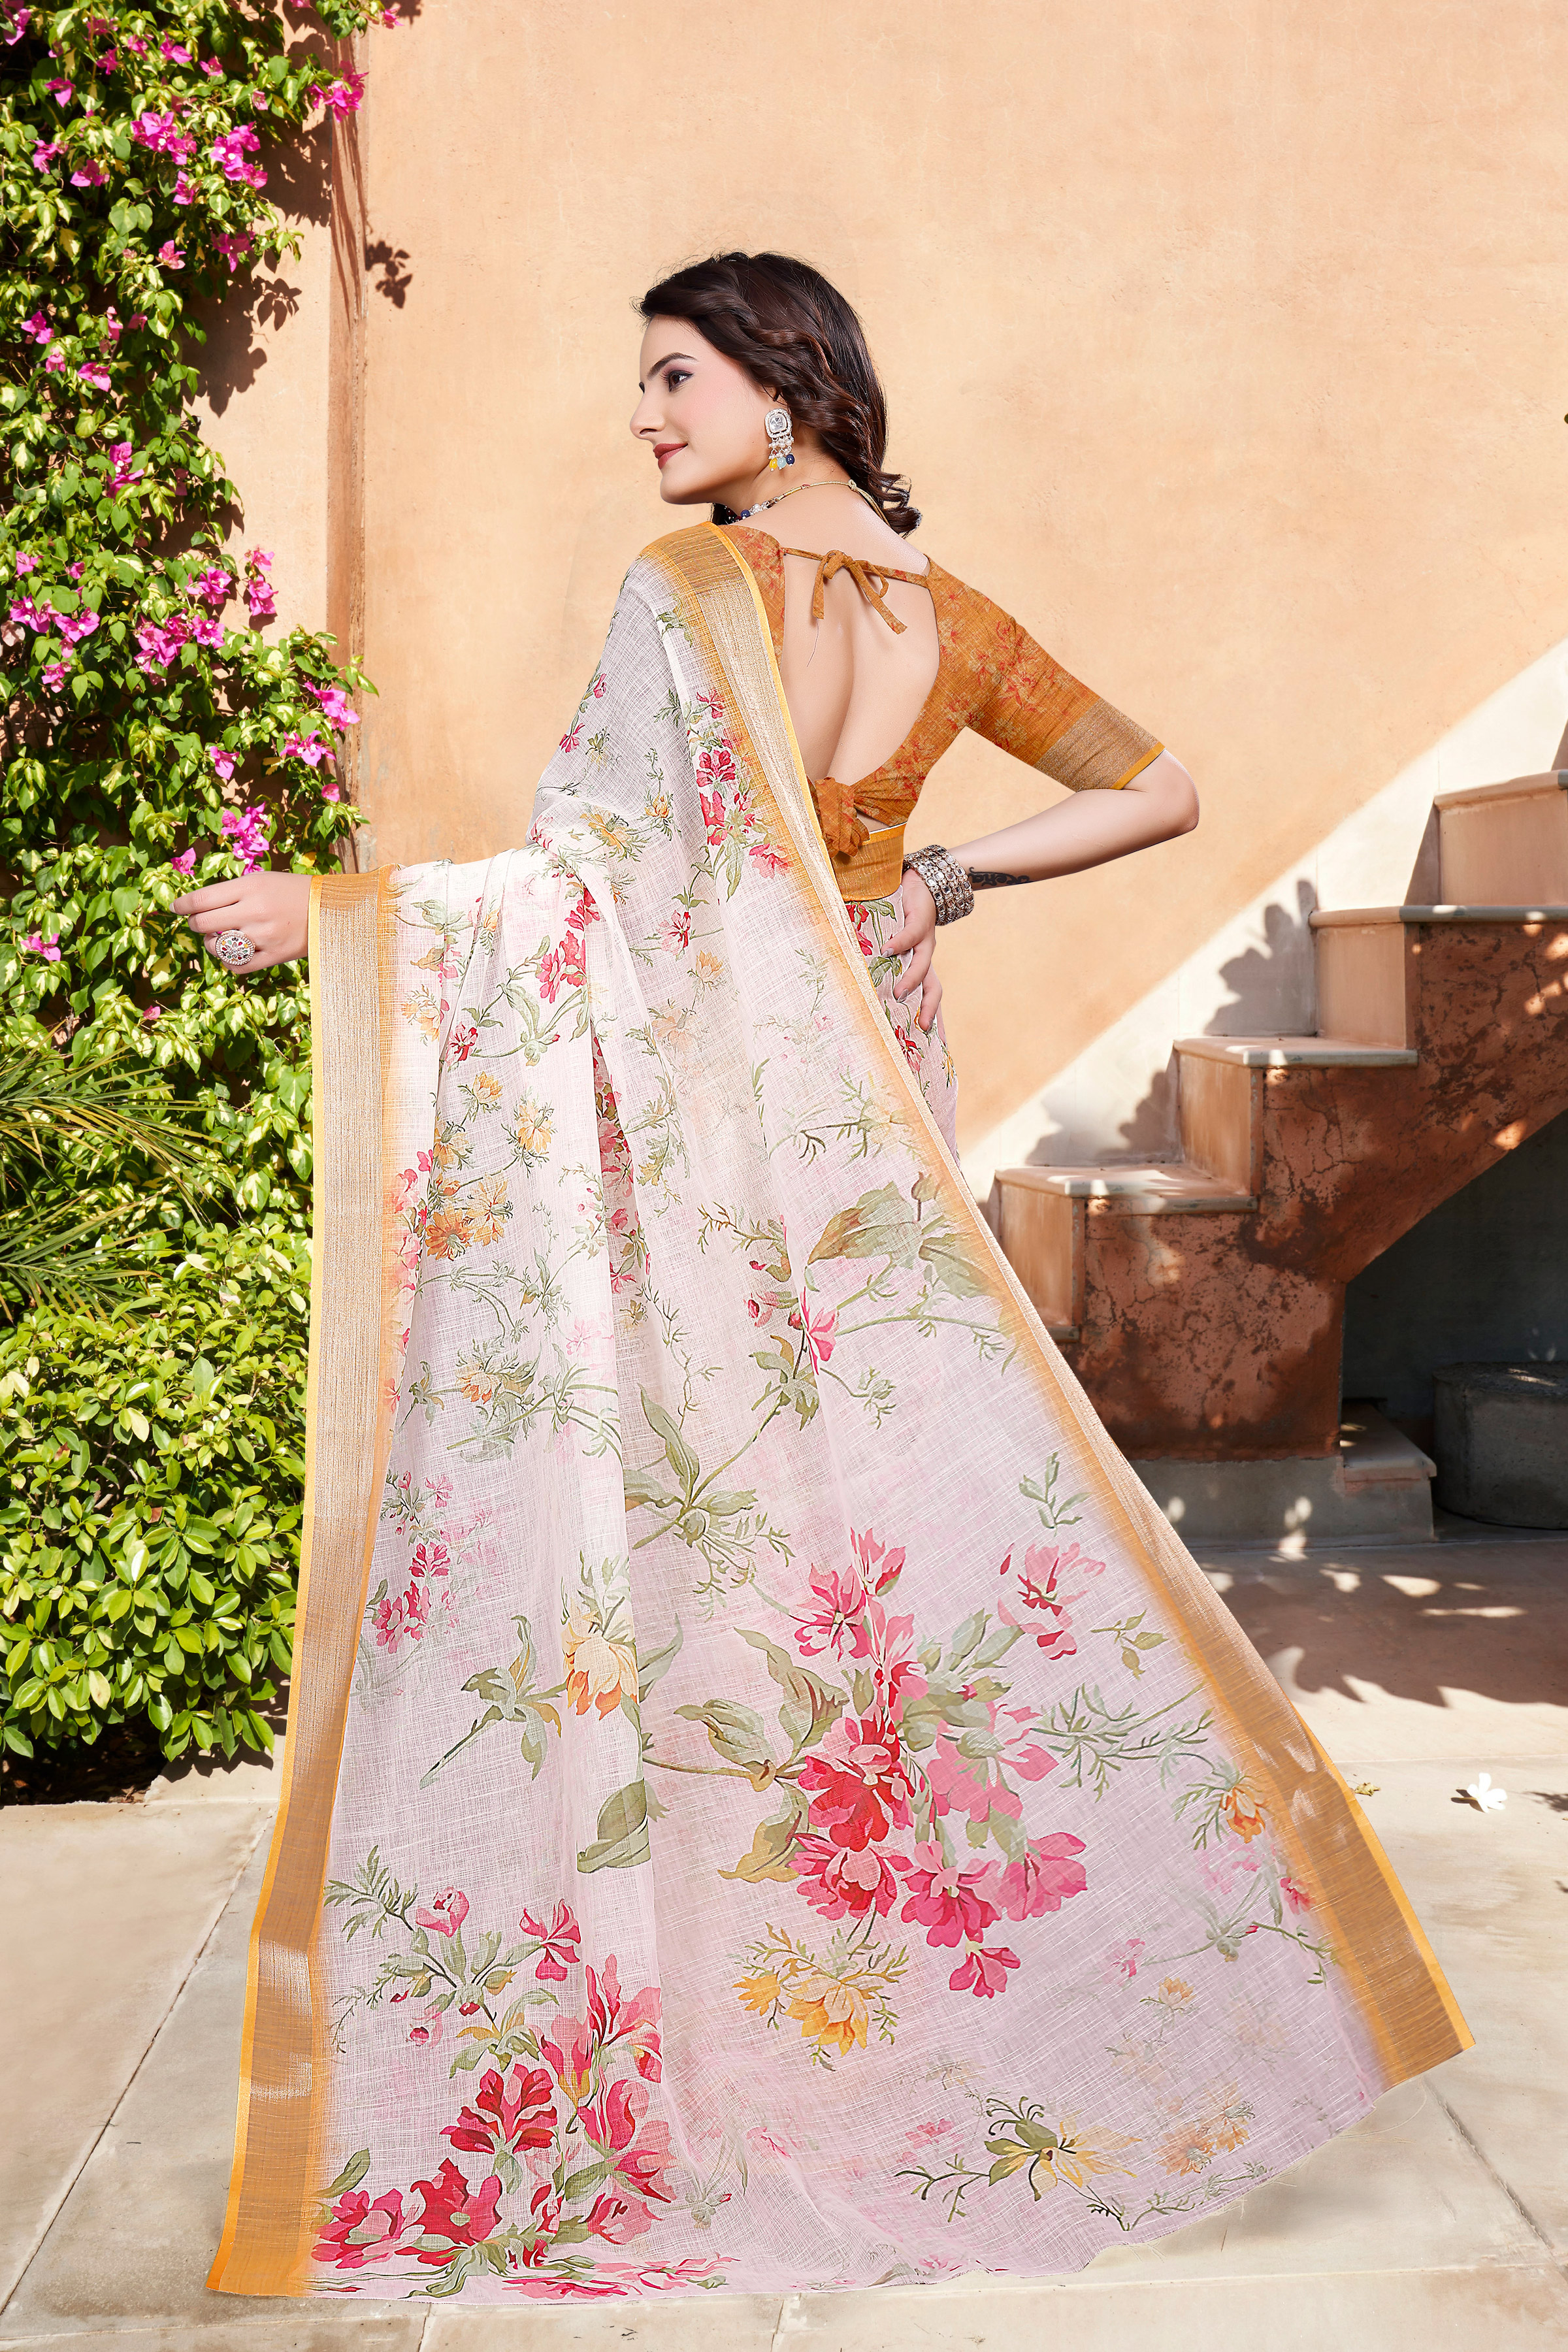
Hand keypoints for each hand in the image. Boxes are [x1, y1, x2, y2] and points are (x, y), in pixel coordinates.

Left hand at [170, 870, 312, 972]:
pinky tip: (234, 953)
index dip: (181, 905)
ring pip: (217, 947)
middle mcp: (254, 911)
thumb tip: (195, 907)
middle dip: (195, 924)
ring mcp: (264, 936)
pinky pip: (237, 966)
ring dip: (211, 944)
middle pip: (203, 924)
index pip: (201, 899)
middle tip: (199, 922)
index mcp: (250, 887)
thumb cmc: (291, 892)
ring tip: (220, 938)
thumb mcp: (261, 881)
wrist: (330, 909)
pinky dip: (229, 961)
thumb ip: (230, 892)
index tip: (175, 908)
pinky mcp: (274, 956)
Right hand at [885, 868, 942, 1031]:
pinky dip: (898, 944)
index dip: (932, 1016)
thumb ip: (879, 959)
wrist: (922, 881)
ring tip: (899, 993)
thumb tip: (851, 980)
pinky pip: (909, 935)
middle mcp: (925, 955)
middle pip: (933, 986)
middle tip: (919, 1027)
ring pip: (923, 965)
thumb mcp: (894, 941)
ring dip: (911, 980)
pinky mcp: (919, 921)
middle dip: (927, 1007)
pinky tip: (886, 951)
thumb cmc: (903, 915)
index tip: (932, 1041)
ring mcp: (924, 939)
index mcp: (921, 964)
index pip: (930, 994)